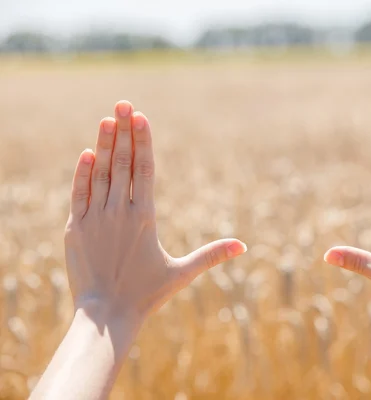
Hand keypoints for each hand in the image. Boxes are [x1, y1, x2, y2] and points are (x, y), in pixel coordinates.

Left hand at [65, 100, 246, 321]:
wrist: (106, 315)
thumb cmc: (147, 294)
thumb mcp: (183, 272)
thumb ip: (212, 255)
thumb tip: (244, 247)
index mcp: (145, 217)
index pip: (145, 169)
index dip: (144, 140)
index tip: (141, 116)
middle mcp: (119, 212)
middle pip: (123, 163)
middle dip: (125, 131)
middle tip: (124, 103)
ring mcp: (95, 218)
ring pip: (101, 173)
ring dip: (105, 145)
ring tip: (108, 119)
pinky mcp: (76, 229)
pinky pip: (79, 193)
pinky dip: (83, 173)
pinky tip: (87, 153)